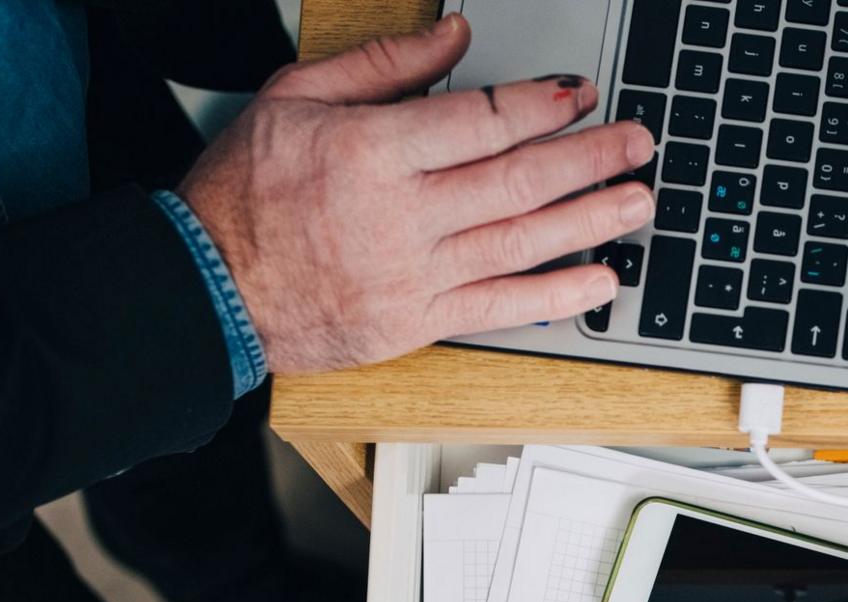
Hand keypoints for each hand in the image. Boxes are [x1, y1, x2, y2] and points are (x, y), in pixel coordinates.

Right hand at [179, 14, 654, 373]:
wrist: (209, 287)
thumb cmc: (244, 192)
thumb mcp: (294, 97)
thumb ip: (382, 65)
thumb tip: (454, 34)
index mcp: (371, 152)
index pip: (480, 122)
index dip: (542, 105)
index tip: (581, 93)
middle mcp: (401, 216)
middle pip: (518, 180)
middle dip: (589, 158)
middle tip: (638, 143)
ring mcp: (415, 274)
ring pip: (523, 242)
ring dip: (591, 220)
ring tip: (638, 201)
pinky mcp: (420, 320)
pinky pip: (502, 305)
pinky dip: (557, 293)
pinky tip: (600, 278)